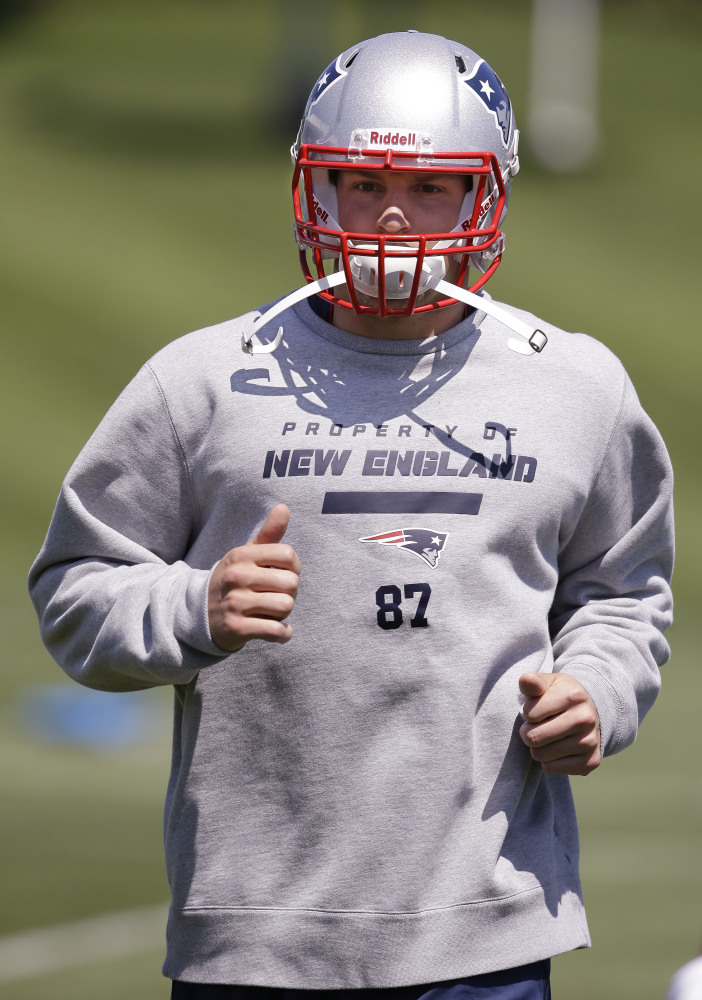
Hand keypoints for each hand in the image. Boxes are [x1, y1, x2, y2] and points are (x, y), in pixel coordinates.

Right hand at [208, 503, 300, 650]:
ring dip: (284, 614)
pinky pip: (276, 631)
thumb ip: (268, 534)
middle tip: (274, 597)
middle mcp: (237, 577)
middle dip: (289, 593)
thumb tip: (284, 507)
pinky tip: (277, 631)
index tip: (282, 574)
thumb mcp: (246, 556)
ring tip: (270, 612)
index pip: (288, 555)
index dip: (293, 567)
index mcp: (241, 555)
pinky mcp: (236, 628)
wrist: (199, 616)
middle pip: (291, 583)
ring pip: (286, 606)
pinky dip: (283, 634)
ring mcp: (235, 603)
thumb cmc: (233, 581)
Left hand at [519, 672, 601, 775]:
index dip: (528, 713)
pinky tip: (558, 748)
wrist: (591, 711)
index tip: (537, 710)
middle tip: (537, 726)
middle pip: (532, 737)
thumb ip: (532, 682)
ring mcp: (590, 742)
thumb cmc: (559, 696)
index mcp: (573, 695)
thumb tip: (525, 680)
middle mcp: (585, 719)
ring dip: (538, 747)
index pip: (530, 714)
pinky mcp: (591, 762)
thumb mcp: (548, 683)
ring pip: (540, 755)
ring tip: (548, 736)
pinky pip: (550, 768)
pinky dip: (548, 761)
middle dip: (528, 732)